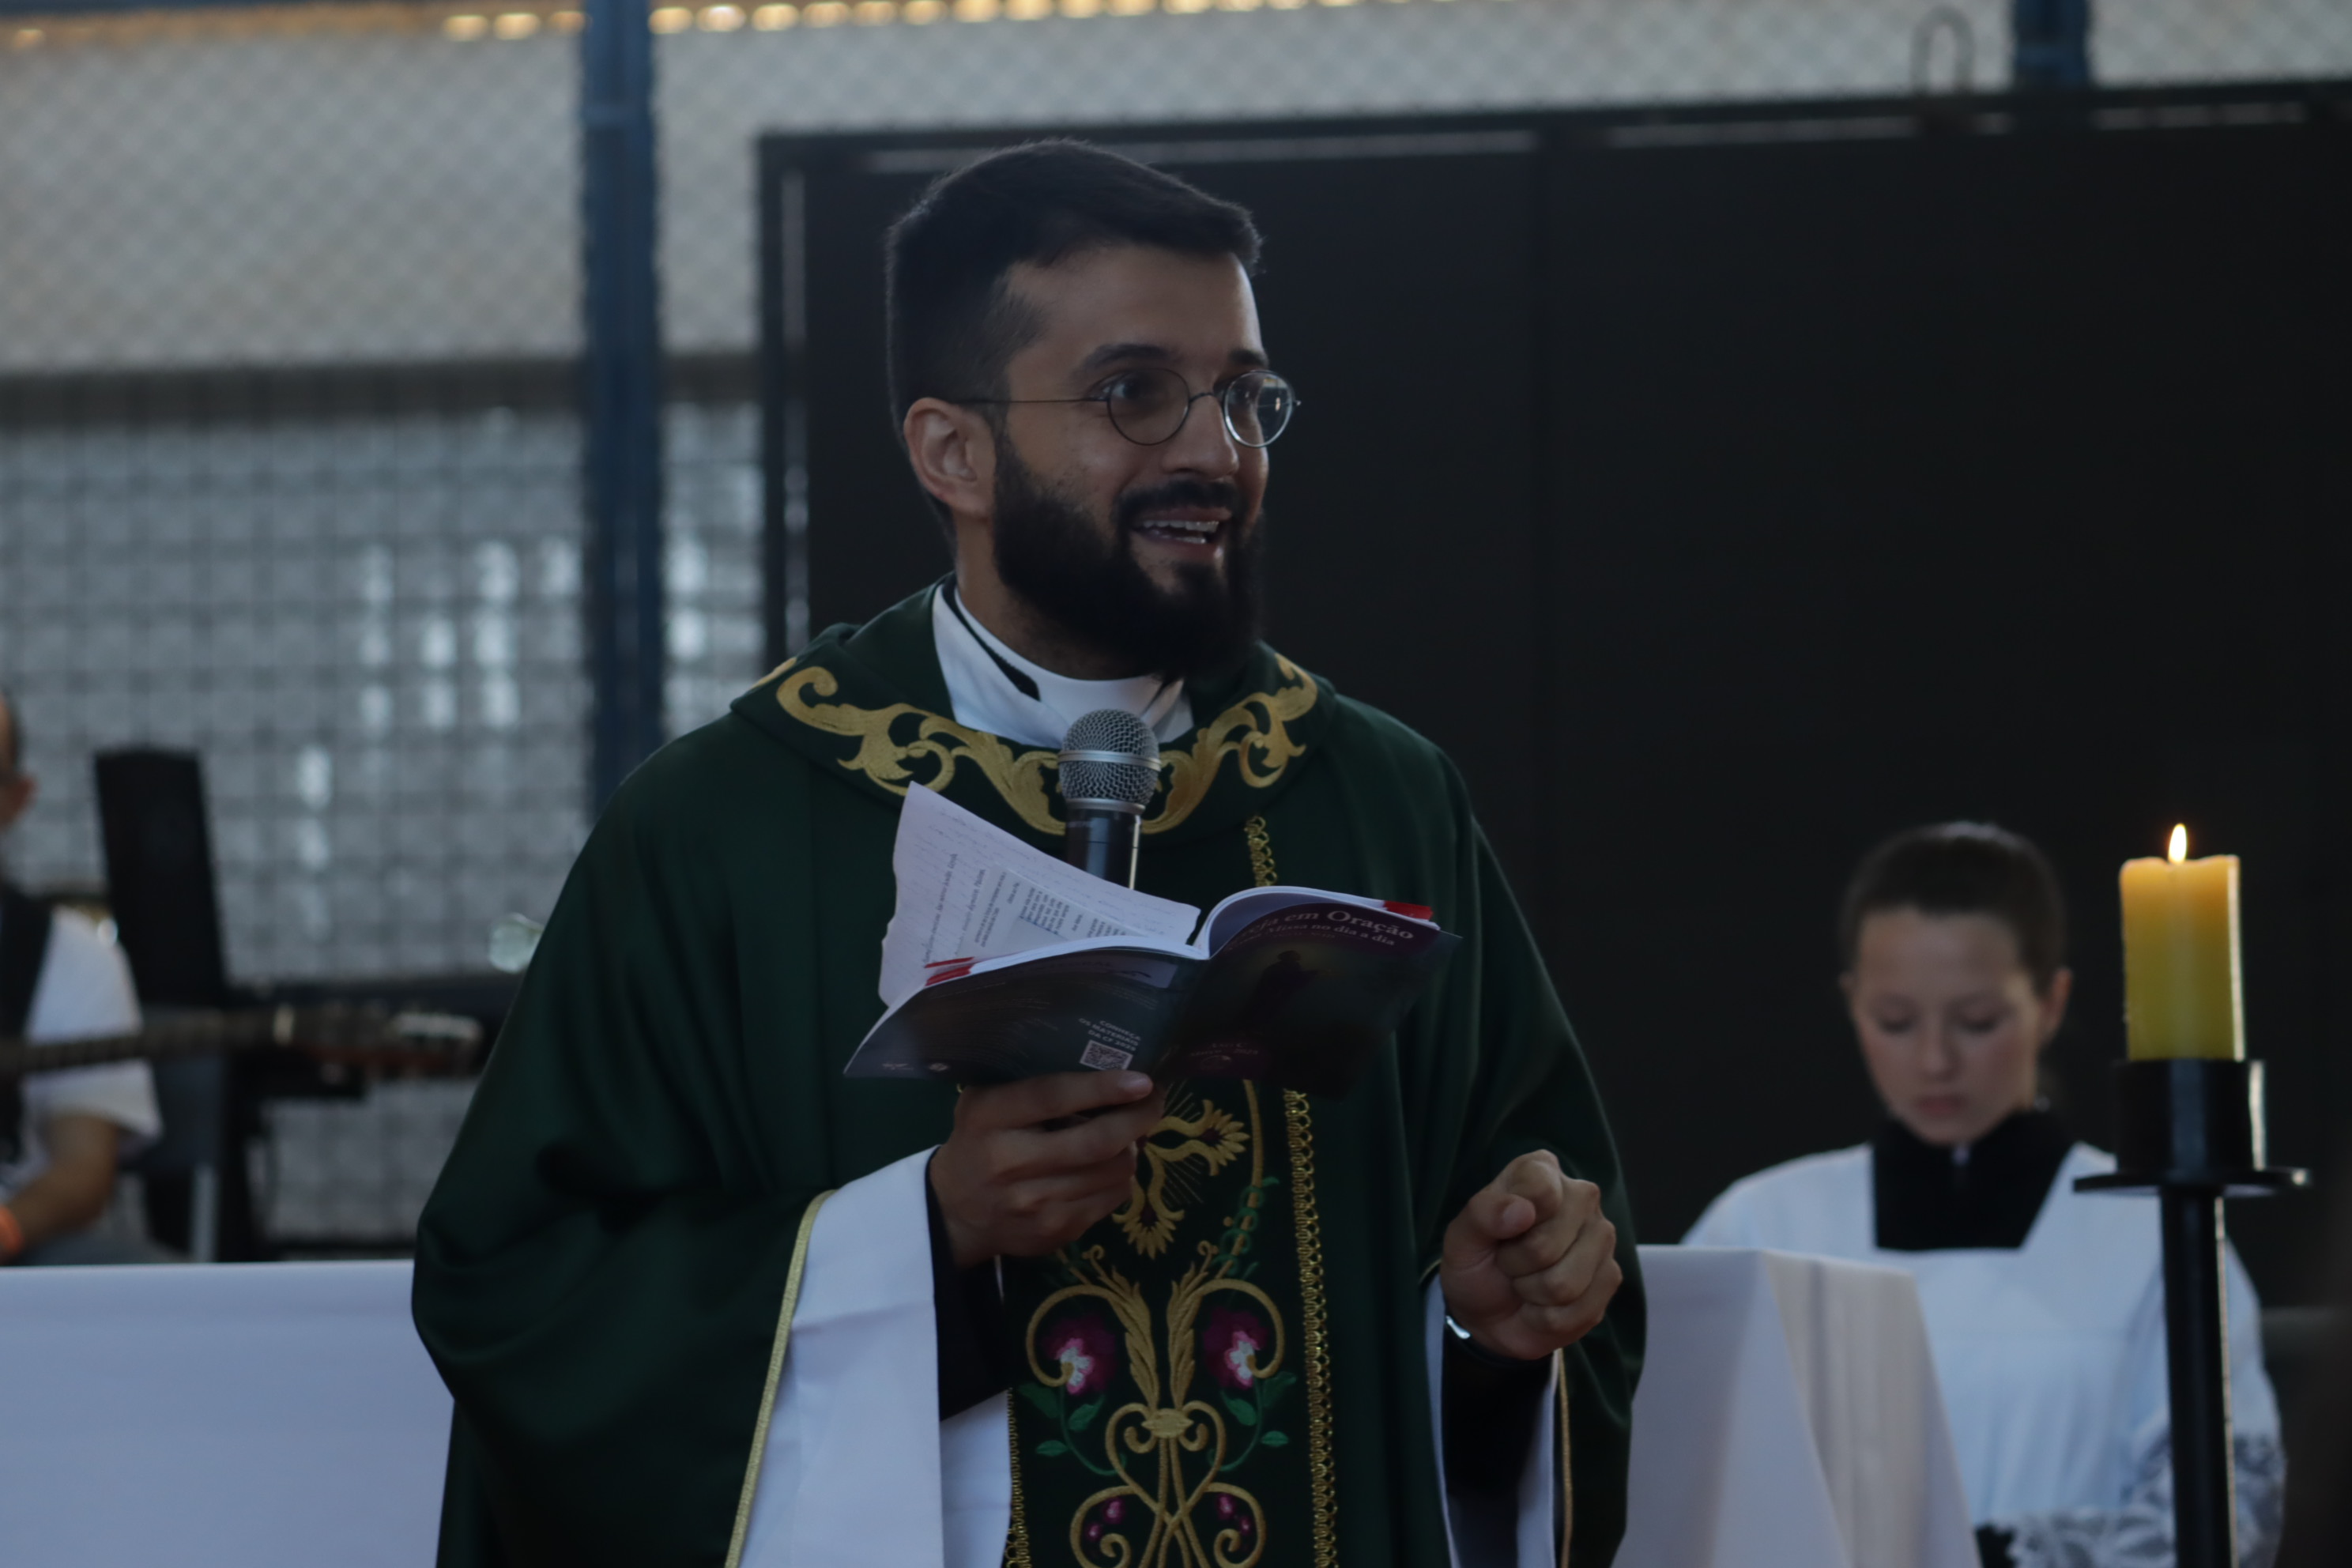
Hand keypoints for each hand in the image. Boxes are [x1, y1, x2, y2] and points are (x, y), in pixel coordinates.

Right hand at [929, 1071, 1166, 1266]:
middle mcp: (1009, 1163)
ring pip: (1112, 1172)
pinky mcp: (1055, 1231)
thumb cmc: (979, 1141)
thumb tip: (1102, 1064)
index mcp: (989, 1118)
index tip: (1142, 1079)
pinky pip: (1111, 1200)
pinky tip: (1112, 1165)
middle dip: (1137, 1119)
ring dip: (1133, 1149)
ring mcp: (1034, 1204)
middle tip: (1154, 1100)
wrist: (954, 1213)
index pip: (1051, 1097)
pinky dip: (1121, 1178)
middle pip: (1095, 1142)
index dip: (1102, 1087)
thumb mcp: (985, 1103)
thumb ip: (1028, 1084)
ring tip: (1131, 1132)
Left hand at [1439, 1149, 1620, 1361]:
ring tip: (1526, 1281)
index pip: (1539, 1189)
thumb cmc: (1476, 1263)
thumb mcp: (1462, 1238)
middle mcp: (1581, 1196)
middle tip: (1509, 1261)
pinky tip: (1544, 1302)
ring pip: (1564, 1284)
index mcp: (1542, 1171)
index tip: (1498, 1230)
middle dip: (1516, 1265)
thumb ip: (1483, 1214)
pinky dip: (1549, 1317)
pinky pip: (1577, 1311)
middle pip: (1547, 1245)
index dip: (1508, 1220)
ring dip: (1532, 1293)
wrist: (1489, 1313)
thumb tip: (1522, 1210)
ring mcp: (1601, 1236)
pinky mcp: (1611, 1276)